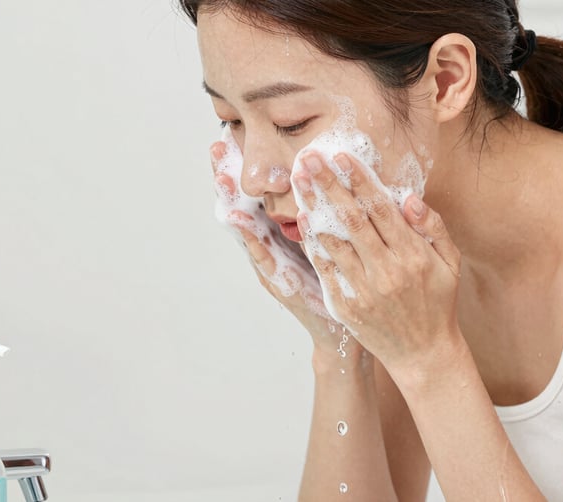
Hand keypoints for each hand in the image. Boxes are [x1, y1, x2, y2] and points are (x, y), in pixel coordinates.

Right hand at [210, 136, 363, 364]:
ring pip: (247, 228)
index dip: (249, 165)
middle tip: (219, 146)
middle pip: (246, 204)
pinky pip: (263, 258)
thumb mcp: (337, 240)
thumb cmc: (344, 282)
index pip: (263, 192)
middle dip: (231, 176)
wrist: (343, 331)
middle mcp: (273, 245)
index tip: (235, 135)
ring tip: (222, 175)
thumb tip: (334, 174)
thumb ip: (331, 212)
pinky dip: (251, 239)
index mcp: (285, 232)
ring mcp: (272, 265)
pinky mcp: (278, 284)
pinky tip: (240, 220)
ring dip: (232, 201)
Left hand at [293, 151, 461, 371]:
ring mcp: (362, 290)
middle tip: (309, 159)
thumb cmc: (437, 302)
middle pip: (351, 219)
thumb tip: (408, 198)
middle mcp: (385, 271)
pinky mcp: (345, 305)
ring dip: (313, 207)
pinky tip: (301, 219)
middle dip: (328, 185)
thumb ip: (432, 227)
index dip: (359, 181)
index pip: (380, 209)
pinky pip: (324, 268)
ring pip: (332, 241)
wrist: (423, 353)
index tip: (340, 157)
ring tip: (298, 181)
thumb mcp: (450, 263)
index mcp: (412, 256)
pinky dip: (312, 243)